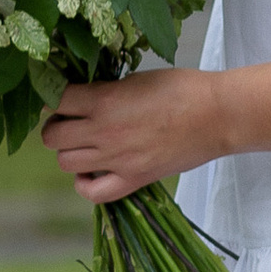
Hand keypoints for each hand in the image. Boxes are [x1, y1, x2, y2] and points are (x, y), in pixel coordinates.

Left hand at [42, 71, 236, 202]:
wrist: (218, 115)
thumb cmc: (183, 89)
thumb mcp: (137, 78)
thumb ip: (106, 91)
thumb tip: (84, 99)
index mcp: (104, 100)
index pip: (56, 100)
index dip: (55, 96)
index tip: (64, 96)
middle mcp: (103, 132)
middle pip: (52, 136)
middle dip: (56, 126)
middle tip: (72, 120)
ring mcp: (116, 159)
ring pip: (65, 163)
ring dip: (69, 152)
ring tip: (84, 144)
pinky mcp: (133, 179)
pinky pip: (92, 193)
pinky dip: (84, 184)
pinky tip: (90, 172)